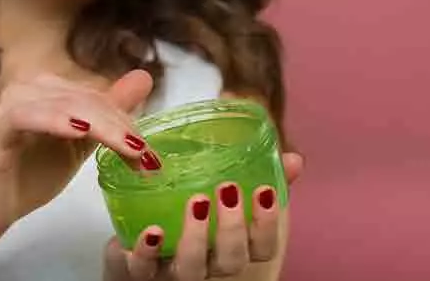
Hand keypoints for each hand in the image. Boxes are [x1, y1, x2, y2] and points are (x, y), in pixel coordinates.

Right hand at [0, 69, 155, 237]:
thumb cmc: (31, 174)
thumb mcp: (80, 145)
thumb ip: (109, 114)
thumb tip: (145, 78)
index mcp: (51, 90)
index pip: (98, 98)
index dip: (127, 122)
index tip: (151, 155)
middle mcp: (31, 89)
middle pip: (86, 100)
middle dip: (120, 127)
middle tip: (146, 155)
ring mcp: (11, 105)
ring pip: (65, 105)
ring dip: (101, 125)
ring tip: (128, 147)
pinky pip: (26, 116)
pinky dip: (55, 120)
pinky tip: (79, 131)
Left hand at [103, 152, 304, 280]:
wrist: (135, 235)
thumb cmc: (187, 213)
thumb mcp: (222, 192)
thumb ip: (258, 175)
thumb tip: (294, 159)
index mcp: (230, 247)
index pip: (262, 248)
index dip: (267, 225)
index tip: (264, 190)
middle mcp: (207, 263)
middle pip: (231, 261)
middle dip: (233, 228)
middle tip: (228, 189)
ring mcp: (174, 269)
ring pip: (192, 269)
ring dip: (196, 236)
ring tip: (197, 201)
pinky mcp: (139, 268)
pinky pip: (144, 269)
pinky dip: (148, 252)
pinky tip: (152, 231)